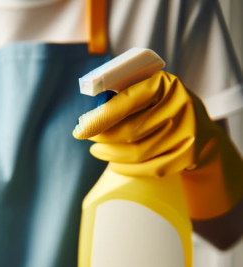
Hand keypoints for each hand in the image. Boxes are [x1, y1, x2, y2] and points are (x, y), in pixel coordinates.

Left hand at [73, 71, 242, 219]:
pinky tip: (114, 164)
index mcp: (165, 84)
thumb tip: (90, 118)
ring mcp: (186, 133)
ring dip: (110, 155)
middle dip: (103, 138)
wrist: (201, 131)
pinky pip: (149, 168)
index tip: (80, 129)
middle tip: (88, 139)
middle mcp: (180, 106)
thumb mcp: (149, 93)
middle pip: (130, 131)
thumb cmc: (162, 108)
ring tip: (97, 151)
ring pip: (137, 153)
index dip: (101, 117)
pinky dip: (126, 168)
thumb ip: (123, 97)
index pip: (128, 100)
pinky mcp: (187, 155)